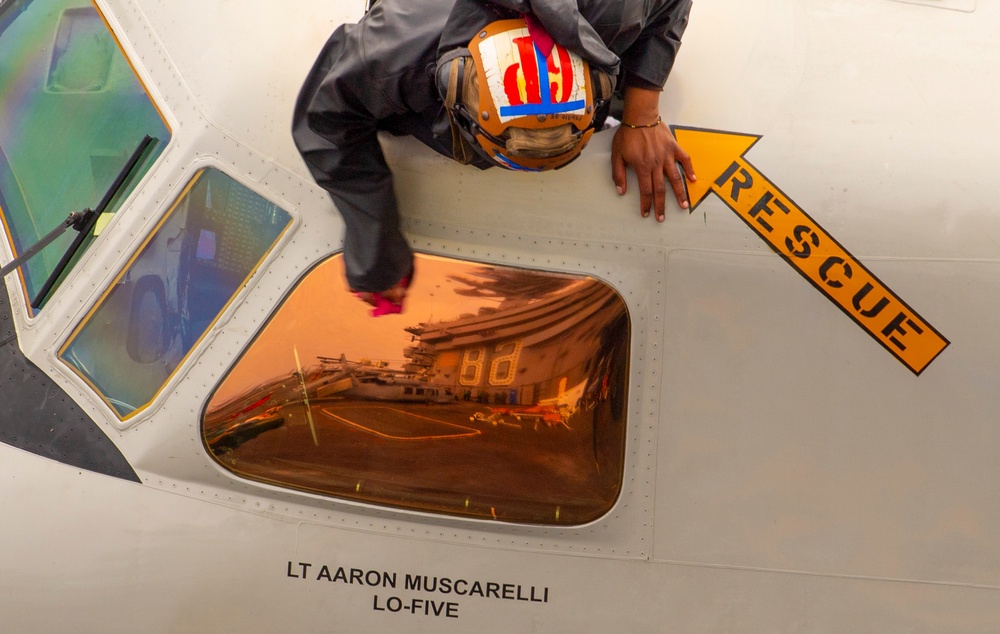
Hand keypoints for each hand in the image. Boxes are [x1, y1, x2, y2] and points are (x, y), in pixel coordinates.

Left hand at [611, 88, 695, 221]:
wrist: (640, 116)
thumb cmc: (628, 135)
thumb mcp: (616, 155)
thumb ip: (619, 174)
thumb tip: (621, 191)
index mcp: (642, 167)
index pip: (645, 191)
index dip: (646, 204)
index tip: (646, 213)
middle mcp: (656, 164)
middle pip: (661, 189)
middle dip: (661, 205)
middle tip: (662, 217)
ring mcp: (667, 156)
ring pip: (675, 178)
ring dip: (680, 194)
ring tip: (683, 206)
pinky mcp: (674, 147)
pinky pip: (685, 160)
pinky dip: (690, 170)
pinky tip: (693, 180)